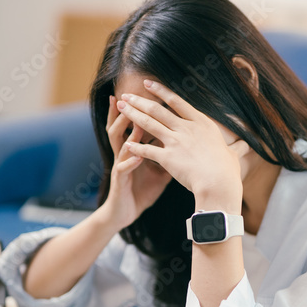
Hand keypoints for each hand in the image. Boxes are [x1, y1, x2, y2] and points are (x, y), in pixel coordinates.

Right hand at [98, 94, 172, 229]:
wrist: (126, 212)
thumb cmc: (141, 190)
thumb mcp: (159, 170)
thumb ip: (169, 155)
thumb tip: (187, 144)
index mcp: (134, 149)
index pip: (136, 124)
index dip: (140, 110)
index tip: (147, 94)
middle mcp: (125, 154)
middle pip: (122, 127)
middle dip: (127, 111)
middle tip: (132, 95)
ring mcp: (120, 166)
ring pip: (119, 143)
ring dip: (127, 131)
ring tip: (135, 120)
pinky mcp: (119, 180)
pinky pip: (122, 168)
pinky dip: (130, 161)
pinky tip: (138, 154)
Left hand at [117, 80, 244, 206]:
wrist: (219, 183)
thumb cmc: (228, 171)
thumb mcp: (233, 156)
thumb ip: (236, 148)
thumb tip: (246, 145)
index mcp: (202, 124)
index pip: (178, 102)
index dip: (161, 92)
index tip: (149, 84)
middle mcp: (186, 128)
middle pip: (158, 110)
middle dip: (140, 100)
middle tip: (126, 94)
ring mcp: (176, 142)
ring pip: (149, 124)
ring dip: (133, 114)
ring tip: (120, 107)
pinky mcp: (167, 157)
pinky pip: (147, 150)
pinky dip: (135, 147)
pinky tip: (125, 143)